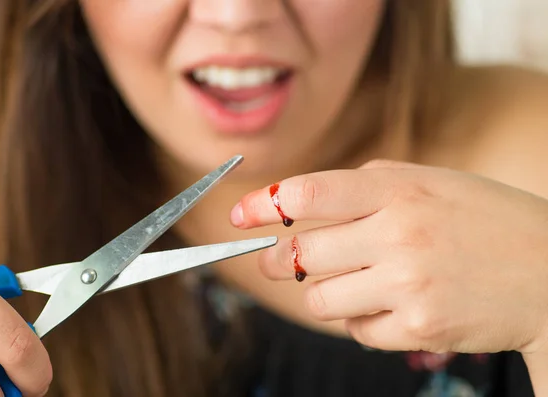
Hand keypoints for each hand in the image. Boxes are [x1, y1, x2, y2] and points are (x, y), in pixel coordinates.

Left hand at [230, 160, 547, 355]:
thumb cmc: (486, 221)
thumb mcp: (430, 183)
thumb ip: (368, 187)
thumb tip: (303, 203)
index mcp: (399, 190)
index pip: (309, 193)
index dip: (263, 204)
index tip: (240, 214)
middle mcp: (399, 234)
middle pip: (300, 255)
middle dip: (277, 261)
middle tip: (275, 261)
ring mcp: (408, 284)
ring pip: (320, 300)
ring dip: (325, 294)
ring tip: (355, 283)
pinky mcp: (420, 327)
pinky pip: (357, 332)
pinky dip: (362, 321)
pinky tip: (391, 305)